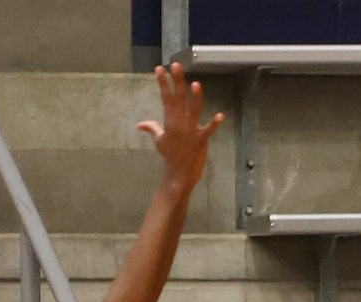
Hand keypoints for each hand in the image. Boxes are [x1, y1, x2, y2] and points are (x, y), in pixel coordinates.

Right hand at [137, 61, 224, 193]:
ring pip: (192, 111)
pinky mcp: (200, 141)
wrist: (177, 176)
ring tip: (195, 84)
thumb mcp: (159, 141)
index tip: (160, 68)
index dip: (163, 82)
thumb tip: (139, 124)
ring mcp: (190, 132)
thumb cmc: (169, 157)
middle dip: (177, 81)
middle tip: (176, 65)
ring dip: (194, 99)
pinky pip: (208, 131)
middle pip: (178, 98)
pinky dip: (214, 124)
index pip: (166, 98)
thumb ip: (151, 128)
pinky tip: (220, 115)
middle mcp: (179, 124)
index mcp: (169, 121)